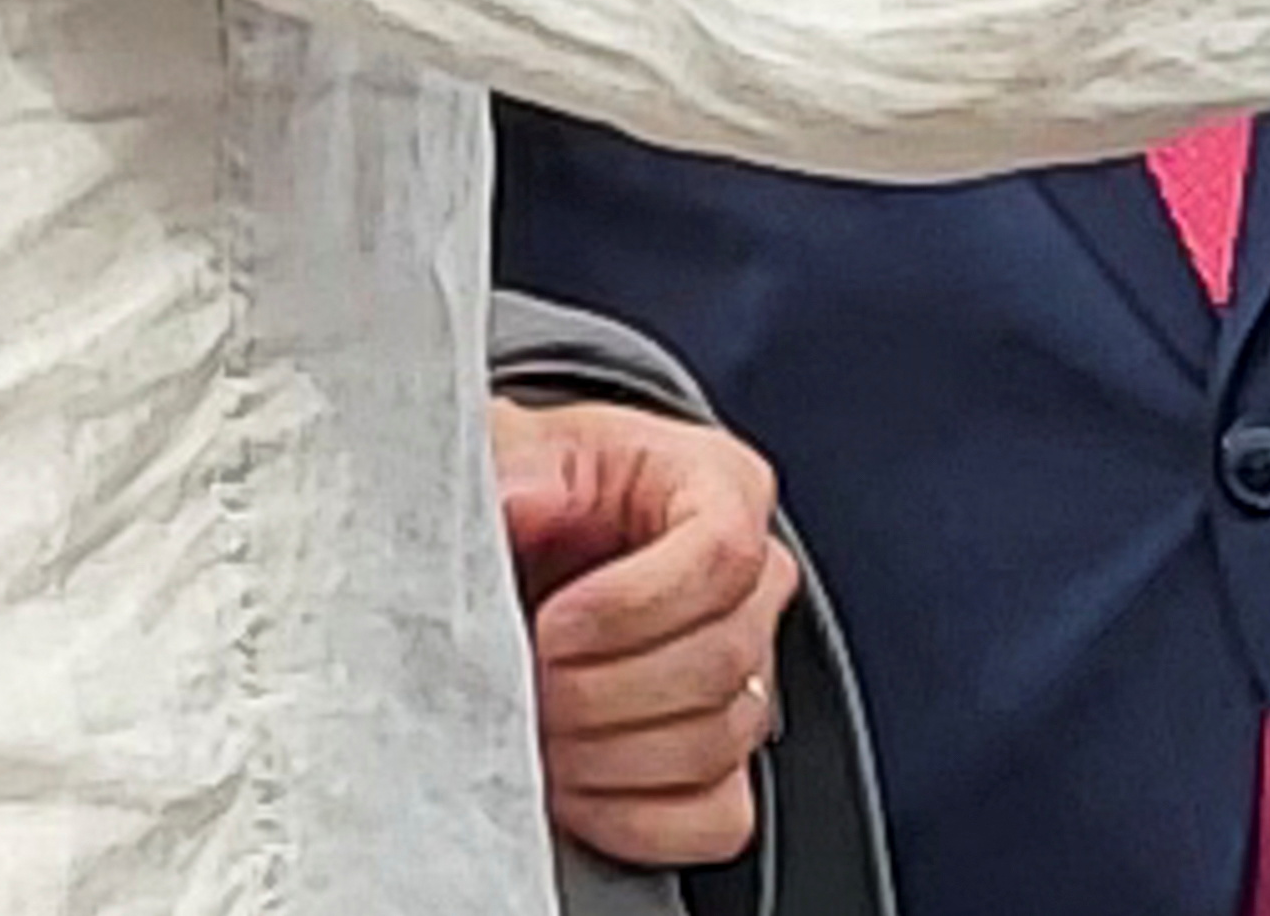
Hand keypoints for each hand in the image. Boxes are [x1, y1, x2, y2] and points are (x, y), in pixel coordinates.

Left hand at [496, 397, 798, 872]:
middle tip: (523, 681)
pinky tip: (571, 781)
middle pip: (720, 660)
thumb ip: (516, 461)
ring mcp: (750, 679)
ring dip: (604, 752)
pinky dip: (631, 817)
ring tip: (533, 725)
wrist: (527, 556)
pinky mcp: (726, 765)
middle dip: (599, 687)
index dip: (631, 604)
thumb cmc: (537, 496)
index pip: (722, 554)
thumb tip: (519, 499)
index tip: (552, 623)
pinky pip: (712, 821)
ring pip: (714, 742)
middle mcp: (753, 584)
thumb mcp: (519, 448)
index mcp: (719, 487)